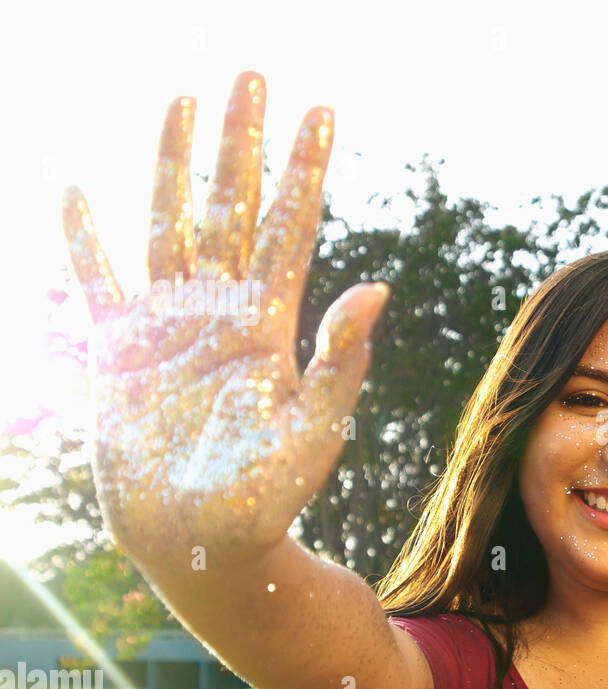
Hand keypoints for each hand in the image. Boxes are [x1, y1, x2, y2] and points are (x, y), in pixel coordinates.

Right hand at [62, 71, 388, 566]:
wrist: (201, 545)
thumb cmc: (267, 499)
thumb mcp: (314, 430)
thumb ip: (339, 360)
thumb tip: (378, 289)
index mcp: (269, 325)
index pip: (291, 229)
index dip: (306, 171)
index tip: (322, 111)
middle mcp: (220, 311)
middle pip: (231, 207)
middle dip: (242, 143)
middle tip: (253, 74)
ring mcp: (167, 326)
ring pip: (169, 224)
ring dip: (174, 164)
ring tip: (185, 99)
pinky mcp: (118, 353)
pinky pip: (96, 284)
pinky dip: (83, 241)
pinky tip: (77, 192)